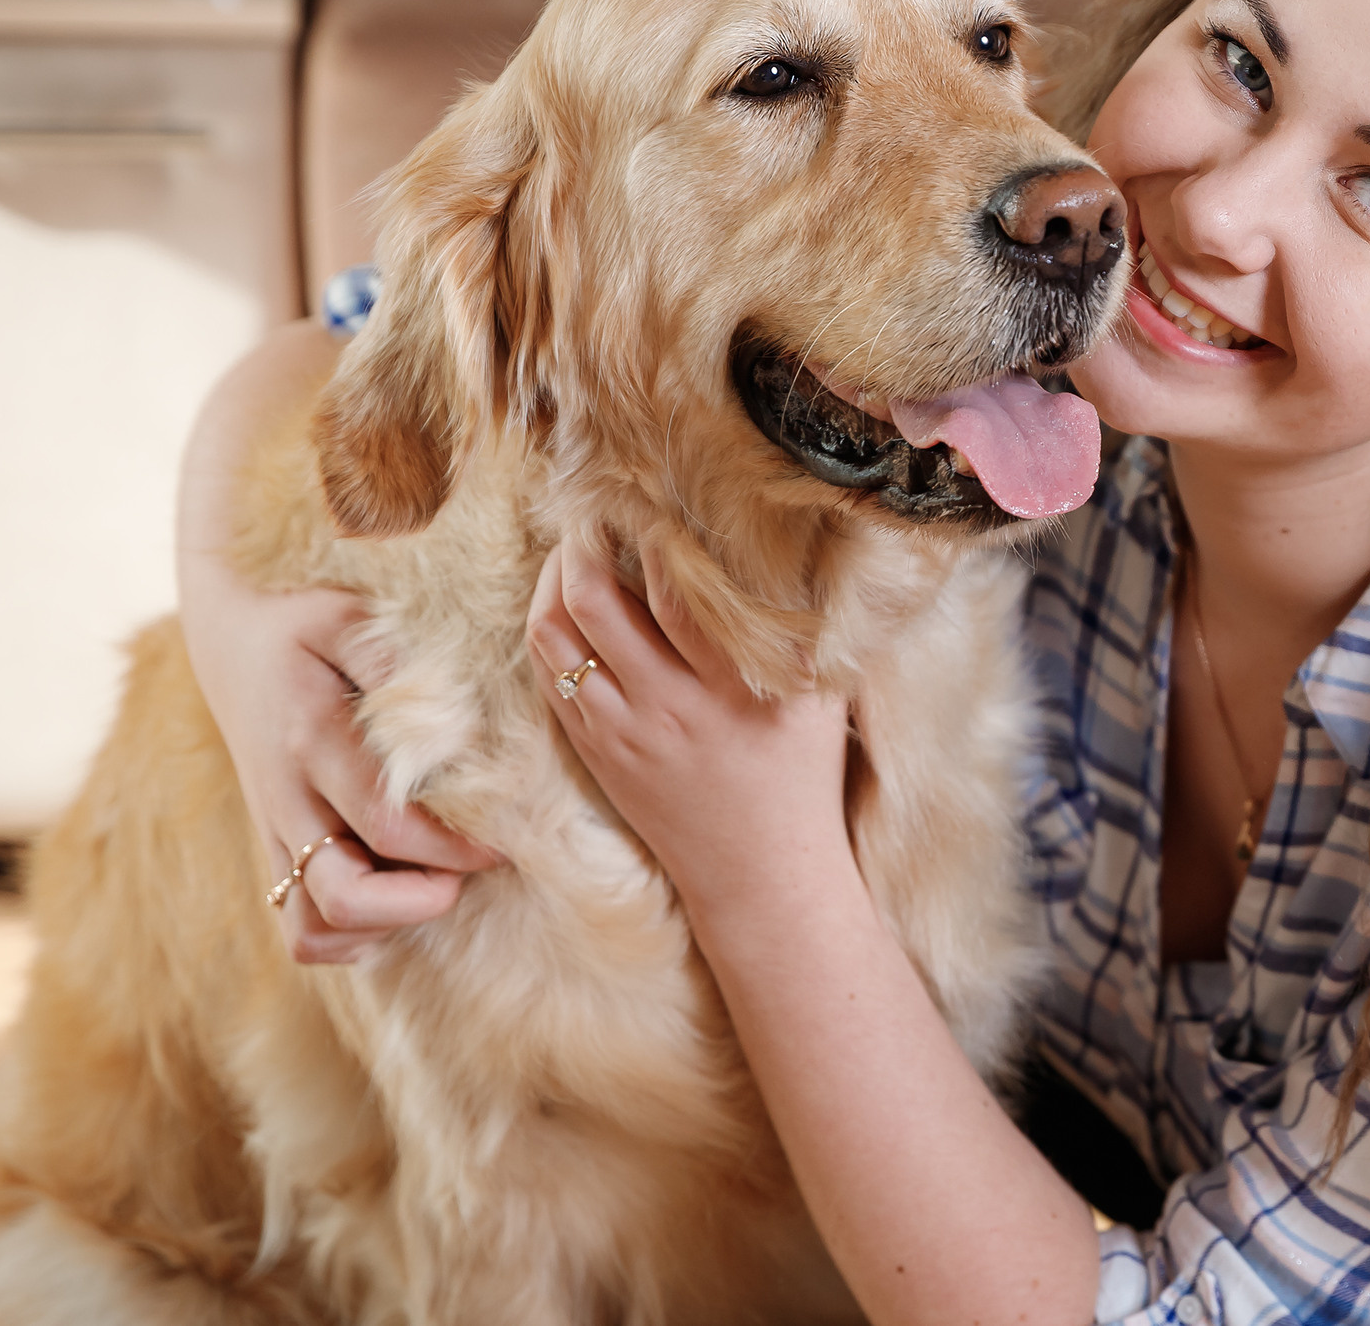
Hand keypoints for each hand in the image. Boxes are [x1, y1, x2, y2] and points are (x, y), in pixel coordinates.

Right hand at [180, 561, 499, 963]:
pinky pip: (299, 927)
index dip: (454, 848)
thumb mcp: (348, 617)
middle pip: (346, 896)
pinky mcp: (272, 847)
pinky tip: (393, 895)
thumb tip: (458, 726)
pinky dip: (348, 931)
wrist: (229, 634)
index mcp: (311, 740)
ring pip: (312, 926)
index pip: (387, 824)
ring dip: (382, 923)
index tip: (506, 840)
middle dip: (421, 900)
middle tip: (470, 867)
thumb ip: (397, 663)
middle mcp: (287, 798)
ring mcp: (274, 830)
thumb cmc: (303, 620)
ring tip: (430, 882)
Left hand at [526, 538, 853, 928]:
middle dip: (582, 543)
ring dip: (553, 583)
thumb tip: (794, 550)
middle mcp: (668, 705)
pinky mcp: (598, 754)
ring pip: (556, 639)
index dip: (650, 531)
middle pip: (595, 601)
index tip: (645, 494)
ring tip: (570, 550)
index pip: (673, 588)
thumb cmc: (802, 776)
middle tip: (591, 510)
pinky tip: (561, 608)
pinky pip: (551, 680)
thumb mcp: (820, 697)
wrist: (763, 875)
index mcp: (730, 685)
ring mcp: (623, 732)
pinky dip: (549, 634)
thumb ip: (807, 628)